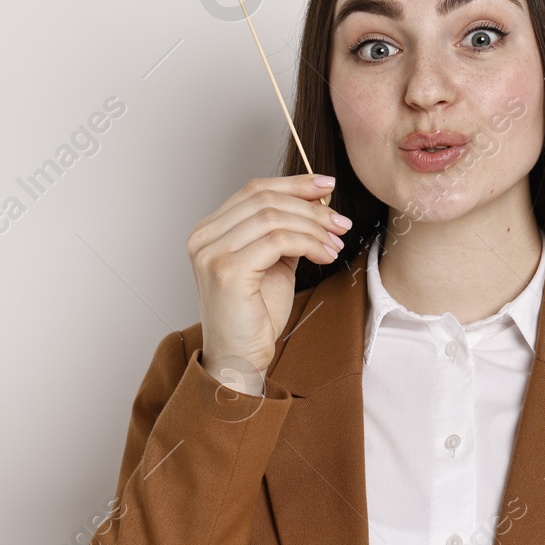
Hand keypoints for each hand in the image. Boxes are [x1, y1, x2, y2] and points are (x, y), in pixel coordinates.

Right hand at [188, 174, 351, 387]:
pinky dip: (309, 244)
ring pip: (274, 217)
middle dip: (310, 206)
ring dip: (314, 227)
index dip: (294, 183)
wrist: (240, 361)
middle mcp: (203, 237)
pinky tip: (325, 256)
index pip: (254, 189)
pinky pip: (278, 241)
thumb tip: (317, 200)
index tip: (327, 186)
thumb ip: (284, 231)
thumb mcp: (273, 263)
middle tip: (340, 221)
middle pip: (264, 199)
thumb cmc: (256, 316)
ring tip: (336, 243)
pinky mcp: (227, 270)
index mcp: (209, 231)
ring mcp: (211, 253)